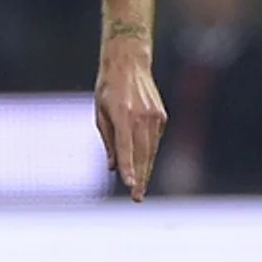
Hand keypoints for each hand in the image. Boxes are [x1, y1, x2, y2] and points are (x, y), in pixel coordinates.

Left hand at [95, 38, 166, 201]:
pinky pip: (154, 140)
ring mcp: (155, 116)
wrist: (129, 64)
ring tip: (139, 188)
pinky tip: (143, 164)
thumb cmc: (108, 89)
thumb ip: (108, 141)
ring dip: (146, 170)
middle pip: (142, 154)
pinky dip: (148, 153)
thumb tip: (113, 167)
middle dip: (139, 177)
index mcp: (123, 116)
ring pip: (151, 150)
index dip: (128, 168)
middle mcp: (142, 117)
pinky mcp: (162, 116)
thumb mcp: (100, 114)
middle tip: (136, 198)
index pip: (126, 148)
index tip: (129, 185)